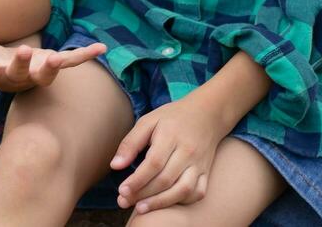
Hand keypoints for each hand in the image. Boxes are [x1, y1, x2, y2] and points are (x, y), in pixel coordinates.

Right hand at [0, 18, 105, 92]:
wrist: (12, 70)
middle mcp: (15, 76)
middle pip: (16, 73)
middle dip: (19, 63)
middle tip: (22, 52)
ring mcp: (36, 72)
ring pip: (44, 74)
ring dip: (51, 67)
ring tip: (56, 58)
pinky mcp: (53, 66)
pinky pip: (70, 62)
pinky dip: (84, 55)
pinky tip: (100, 48)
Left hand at [110, 93, 228, 214]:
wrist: (207, 114)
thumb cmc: (172, 118)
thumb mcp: (148, 121)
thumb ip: (130, 143)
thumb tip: (115, 166)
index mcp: (171, 135)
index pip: (154, 163)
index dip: (137, 180)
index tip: (122, 191)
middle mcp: (188, 151)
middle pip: (166, 179)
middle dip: (143, 194)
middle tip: (124, 201)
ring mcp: (200, 163)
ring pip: (183, 190)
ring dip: (161, 202)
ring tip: (141, 208)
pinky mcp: (206, 172)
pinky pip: (198, 192)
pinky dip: (182, 201)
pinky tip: (165, 202)